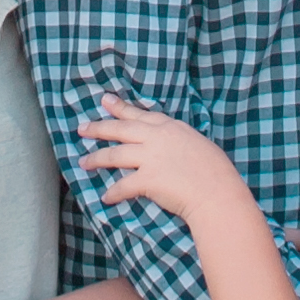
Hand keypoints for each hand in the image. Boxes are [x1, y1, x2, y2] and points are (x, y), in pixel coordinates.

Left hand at [79, 97, 251, 227]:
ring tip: (83, 162)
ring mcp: (151, 158)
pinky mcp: (147, 179)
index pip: (140, 115)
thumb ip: (179, 142)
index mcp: (172, 128)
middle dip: (99, 128)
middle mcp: (158, 138)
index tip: (105, 100)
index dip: (120, 108)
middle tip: (82, 128)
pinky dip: (113, 193)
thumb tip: (170, 148)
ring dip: (97, 159)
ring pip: (115, 155)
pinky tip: (105, 198)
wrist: (218, 193)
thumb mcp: (199, 145)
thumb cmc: (216, 173)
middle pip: (120, 129)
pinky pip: (123, 186)